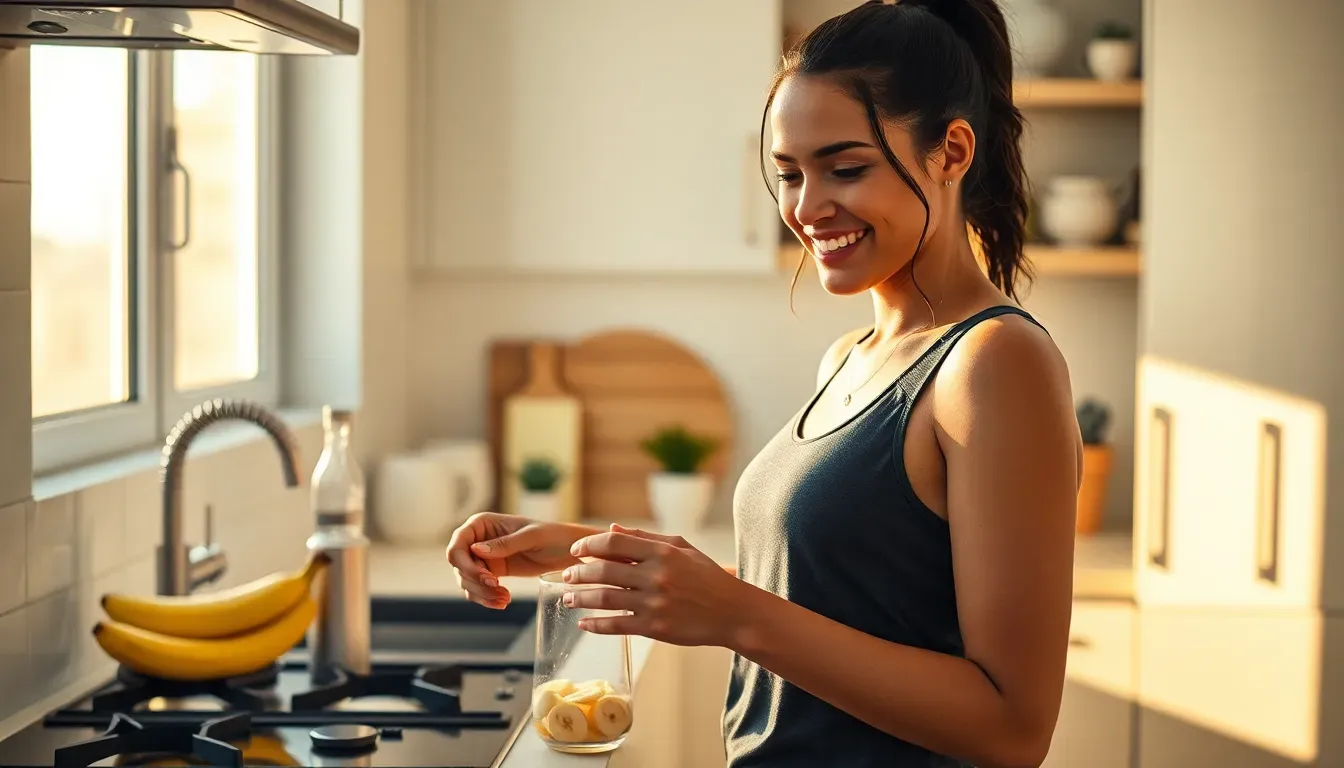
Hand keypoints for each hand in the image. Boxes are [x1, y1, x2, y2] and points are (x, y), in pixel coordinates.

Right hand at [445, 512, 592, 608]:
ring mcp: (483, 557)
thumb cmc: (553, 536)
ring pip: (466, 581)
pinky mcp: (492, 573)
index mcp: (482, 523)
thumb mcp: (531, 537)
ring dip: (482, 594)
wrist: (568, 552)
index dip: (465, 564)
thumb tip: (476, 549)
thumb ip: (504, 543)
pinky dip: (487, 598)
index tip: (488, 578)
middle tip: (499, 591)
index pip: (457, 544)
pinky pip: (478, 589)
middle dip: (476, 583)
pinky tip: (503, 602)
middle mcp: (478, 539)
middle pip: (459, 566)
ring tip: (504, 599)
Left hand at [562, 524, 749, 646]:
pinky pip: (617, 625)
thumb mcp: (682, 548)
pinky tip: (584, 623)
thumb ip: (646, 537)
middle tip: (566, 575)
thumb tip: (610, 528)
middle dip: (578, 573)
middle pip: (604, 570)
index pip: (614, 542)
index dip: (589, 544)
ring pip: (605, 598)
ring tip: (568, 597)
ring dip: (581, 597)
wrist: (732, 612)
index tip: (576, 550)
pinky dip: (596, 625)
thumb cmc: (708, 577)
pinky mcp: (654, 627)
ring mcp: (654, 602)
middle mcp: (656, 575)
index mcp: (662, 552)